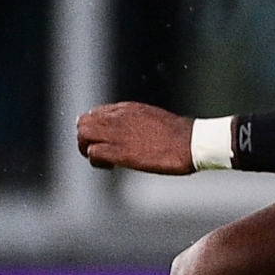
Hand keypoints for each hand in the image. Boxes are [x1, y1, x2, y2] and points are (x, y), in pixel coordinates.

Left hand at [76, 101, 195, 173]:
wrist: (191, 142)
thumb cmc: (180, 135)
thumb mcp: (154, 119)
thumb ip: (138, 122)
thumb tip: (136, 132)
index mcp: (127, 108)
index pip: (97, 113)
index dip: (97, 128)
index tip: (104, 139)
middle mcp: (118, 117)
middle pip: (84, 122)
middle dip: (86, 138)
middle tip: (97, 151)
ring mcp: (117, 133)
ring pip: (83, 135)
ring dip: (87, 149)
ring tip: (102, 160)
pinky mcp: (119, 152)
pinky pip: (93, 153)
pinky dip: (97, 161)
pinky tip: (111, 166)